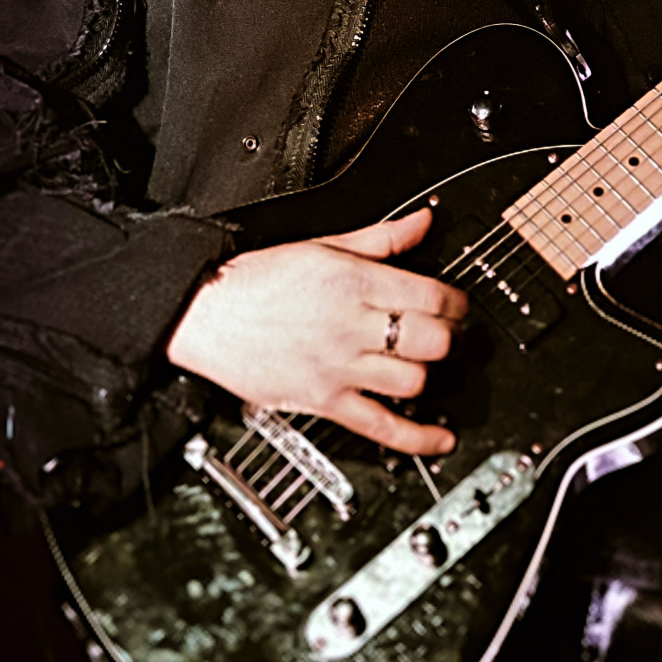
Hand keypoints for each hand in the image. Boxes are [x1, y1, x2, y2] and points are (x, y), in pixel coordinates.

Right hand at [166, 206, 465, 455]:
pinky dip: (417, 437)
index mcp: (354, 282)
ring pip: (413, 380)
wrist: (205, 312)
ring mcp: (339, 367)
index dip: (455, 303)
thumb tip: (422, 221)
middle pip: (431, 340)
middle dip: (445, 337)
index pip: (431, 296)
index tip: (457, 306)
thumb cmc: (255, 281)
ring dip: (425, 374)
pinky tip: (439, 439)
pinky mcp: (323, 400)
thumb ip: (379, 238)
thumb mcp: (321, 245)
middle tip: (442, 335)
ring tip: (419, 366)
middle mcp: (352, 326)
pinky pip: (381, 425)